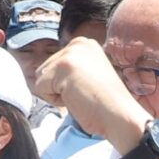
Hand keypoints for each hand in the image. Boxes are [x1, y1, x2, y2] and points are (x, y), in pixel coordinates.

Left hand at [35, 38, 149, 144]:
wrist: (119, 115)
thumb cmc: (105, 103)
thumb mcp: (87, 75)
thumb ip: (70, 69)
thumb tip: (45, 76)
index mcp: (84, 44)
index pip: (53, 64)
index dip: (63, 83)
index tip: (84, 89)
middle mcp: (77, 43)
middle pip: (44, 69)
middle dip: (57, 87)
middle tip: (82, 94)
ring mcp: (70, 53)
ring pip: (40, 78)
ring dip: (55, 93)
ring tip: (78, 96)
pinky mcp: (63, 67)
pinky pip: (39, 88)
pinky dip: (54, 100)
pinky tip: (75, 99)